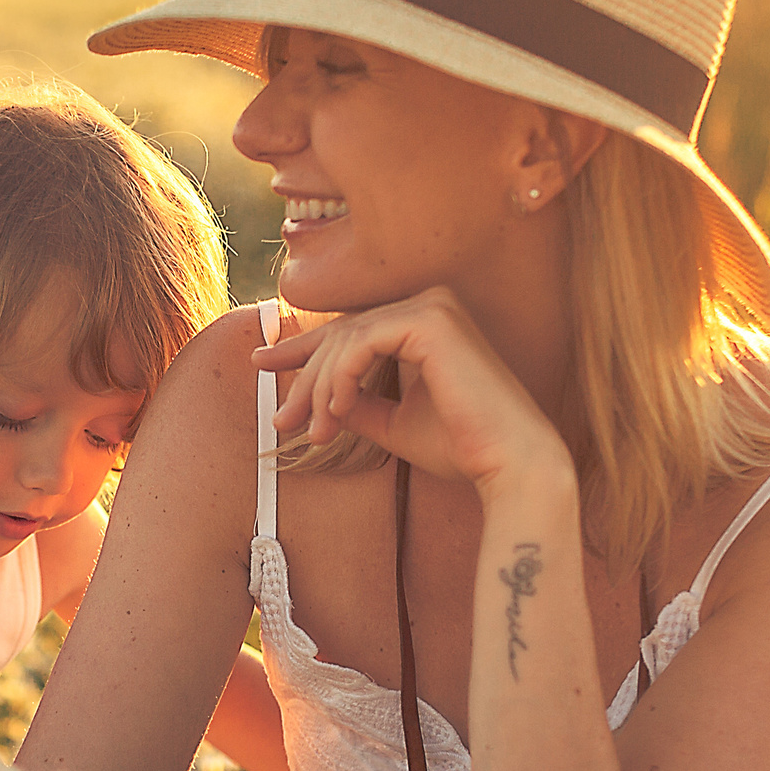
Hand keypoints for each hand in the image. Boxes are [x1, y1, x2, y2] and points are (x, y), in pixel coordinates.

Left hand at [251, 290, 570, 496]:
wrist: (508, 465)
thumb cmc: (461, 447)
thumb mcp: (393, 423)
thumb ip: (356, 404)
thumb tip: (315, 398)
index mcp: (425, 324)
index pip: (350, 331)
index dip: (302, 349)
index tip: (261, 364)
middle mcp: (430, 305)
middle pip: (342, 335)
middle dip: (304, 379)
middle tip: (281, 420)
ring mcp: (433, 306)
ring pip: (346, 340)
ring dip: (320, 388)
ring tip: (317, 431)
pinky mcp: (431, 320)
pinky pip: (361, 343)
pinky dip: (341, 378)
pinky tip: (337, 411)